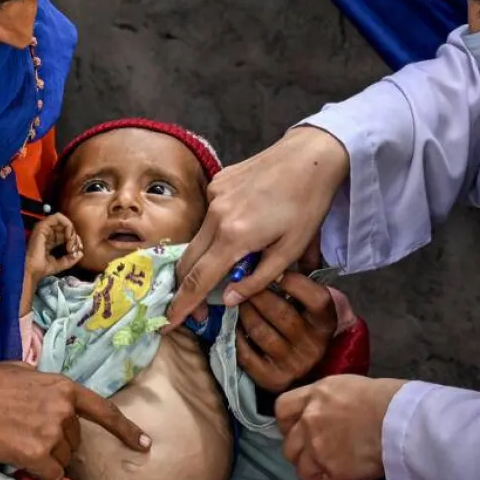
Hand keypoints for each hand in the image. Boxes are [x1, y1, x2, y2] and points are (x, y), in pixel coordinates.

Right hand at [0, 364, 148, 479]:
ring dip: (44, 459)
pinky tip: (15, 456)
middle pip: (74, 441)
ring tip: (14, 440)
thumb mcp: (21, 372)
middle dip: (56, 443)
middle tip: (23, 432)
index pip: (104, 411)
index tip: (145, 445)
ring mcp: (52, 432)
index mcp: (63, 387)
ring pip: (62, 460)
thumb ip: (44, 386)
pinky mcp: (38, 454)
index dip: (126, 430)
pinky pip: (50, 475)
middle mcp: (64, 410)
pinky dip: (37, 473)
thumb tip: (47, 396)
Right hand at [25, 213, 81, 287]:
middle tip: (75, 248)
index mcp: (50, 240)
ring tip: (72, 244)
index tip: (77, 252)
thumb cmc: (42, 268)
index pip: (66, 234)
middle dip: (75, 237)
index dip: (75, 241)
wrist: (32, 270)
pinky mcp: (42, 225)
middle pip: (67, 228)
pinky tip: (68, 237)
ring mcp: (44, 228)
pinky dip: (67, 225)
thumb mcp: (61, 264)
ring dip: (72, 232)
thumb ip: (71, 259)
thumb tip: (81, 253)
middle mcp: (47, 233)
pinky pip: (58, 217)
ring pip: (64, 222)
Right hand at [169, 126, 348, 325]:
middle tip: (197, 309)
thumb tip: (228, 299)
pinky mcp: (217, 182)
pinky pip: (208, 216)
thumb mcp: (290, 250)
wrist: (309, 157)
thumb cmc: (307, 205)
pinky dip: (217, 231)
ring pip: (197, 238)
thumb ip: (258, 279)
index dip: (184, 304)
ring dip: (204, 259)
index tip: (169, 322)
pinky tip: (241, 227)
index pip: (199, 279)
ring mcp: (213, 195)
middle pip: (189, 261)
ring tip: (228, 267)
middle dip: (186, 288)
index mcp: (235, 236)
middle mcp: (216, 215)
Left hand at [237, 273, 337, 391]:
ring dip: (243, 312)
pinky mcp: (273, 379)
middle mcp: (313, 345)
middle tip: (242, 283)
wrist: (311, 364)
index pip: (316, 298)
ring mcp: (293, 364)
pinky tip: (235, 325)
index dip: (293, 282)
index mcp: (326, 323)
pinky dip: (236, 336)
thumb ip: (301, 284)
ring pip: (259, 331)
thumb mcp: (313, 303)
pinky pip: (246, 353)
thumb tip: (268, 261)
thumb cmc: (306, 322)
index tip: (274, 271)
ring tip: (238, 301)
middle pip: (280, 313)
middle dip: (256, 293)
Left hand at [276, 375, 406, 479]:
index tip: (300, 433)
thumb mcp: (353, 387)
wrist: (403, 418)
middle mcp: (311, 420)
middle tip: (324, 462)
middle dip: (305, 457)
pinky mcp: (334, 472)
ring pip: (306, 472)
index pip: (284, 409)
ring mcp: (319, 448)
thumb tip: (338, 420)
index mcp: (316, 394)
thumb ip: (334, 404)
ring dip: (322, 479)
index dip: (290, 425)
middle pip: (291, 446)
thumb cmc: (390, 398)